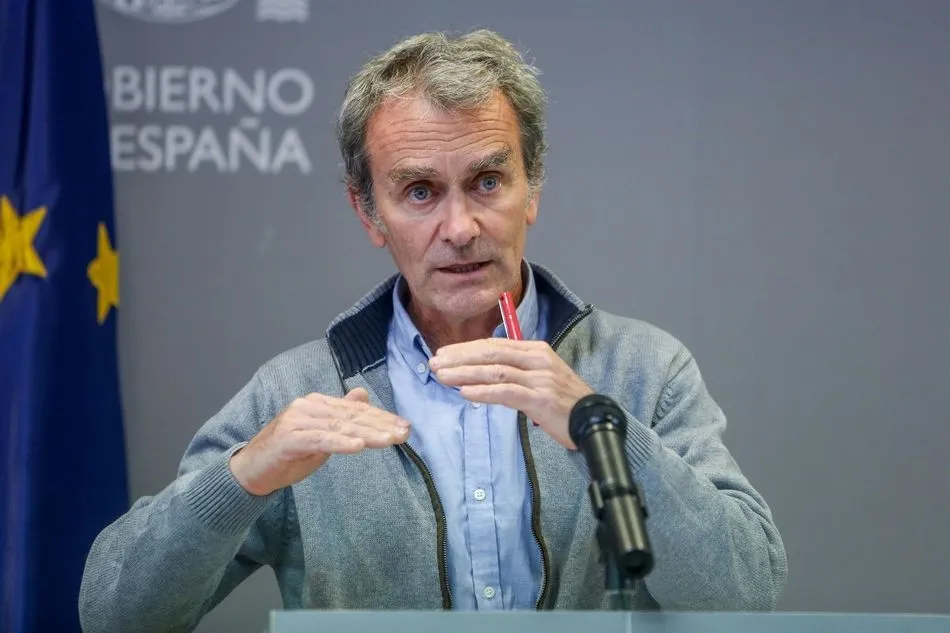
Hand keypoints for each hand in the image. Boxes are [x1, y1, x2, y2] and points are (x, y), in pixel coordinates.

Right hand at [229, 388, 409, 495]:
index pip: (356, 410)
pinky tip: (358, 446)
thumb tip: (362, 394)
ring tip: (390, 440)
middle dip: (381, 425)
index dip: (381, 417)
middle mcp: (308, 406)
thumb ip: (341, 416)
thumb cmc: (289, 454)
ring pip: (340, 427)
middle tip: (404, 432)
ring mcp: (297, 420)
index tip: (404, 426)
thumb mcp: (321, 435)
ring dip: (368, 434)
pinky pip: (320, 440)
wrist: (252, 470)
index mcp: (318, 404)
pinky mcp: (289, 439)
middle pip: (352, 416)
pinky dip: (340, 443)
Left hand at [428, 339, 593, 449]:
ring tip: (442, 377)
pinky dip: (484, 391)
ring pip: (495, 371)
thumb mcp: (541, 377)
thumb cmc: (564, 401)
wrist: (594, 420)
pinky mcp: (541, 400)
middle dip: (460, 358)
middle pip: (491, 353)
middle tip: (434, 363)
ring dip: (465, 373)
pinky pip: (507, 392)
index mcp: (536, 350)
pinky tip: (465, 393)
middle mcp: (538, 360)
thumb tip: (481, 371)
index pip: (494, 344)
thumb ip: (516, 370)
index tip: (444, 353)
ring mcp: (540, 379)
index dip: (466, 348)